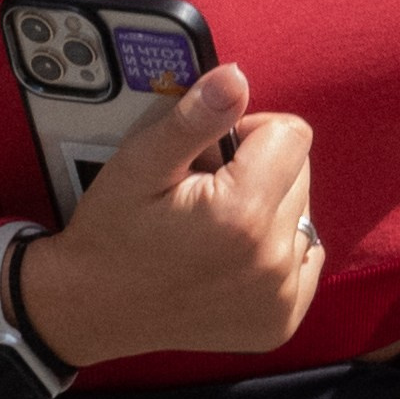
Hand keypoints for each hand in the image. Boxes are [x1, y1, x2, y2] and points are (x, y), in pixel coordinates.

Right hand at [18, 62, 323, 368]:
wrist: (94, 308)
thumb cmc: (113, 231)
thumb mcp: (139, 164)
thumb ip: (194, 119)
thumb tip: (237, 77)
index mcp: (242, 213)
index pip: (292, 135)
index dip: (250, 133)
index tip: (210, 155)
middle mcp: (271, 259)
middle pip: (301, 174)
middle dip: (260, 171)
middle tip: (204, 193)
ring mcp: (280, 296)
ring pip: (302, 214)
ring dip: (268, 211)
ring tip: (214, 228)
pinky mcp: (281, 320)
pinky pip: (305, 258)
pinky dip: (276, 250)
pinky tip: (233, 257)